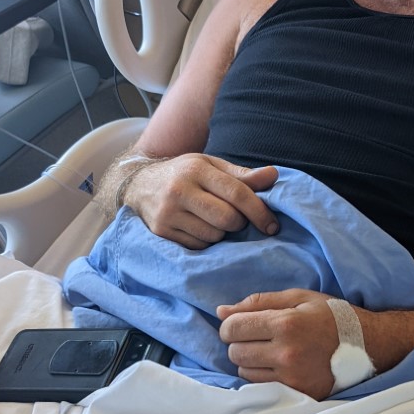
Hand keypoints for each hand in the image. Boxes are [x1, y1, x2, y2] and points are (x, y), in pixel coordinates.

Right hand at [126, 154, 278, 247]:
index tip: (272, 225)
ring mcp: (168, 213)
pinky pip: (198, 246)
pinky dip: (205, 241)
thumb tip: (273, 175)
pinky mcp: (162, 232)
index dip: (259, 211)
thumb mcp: (211, 166)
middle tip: (235, 218)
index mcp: (197, 169)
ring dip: (221, 233)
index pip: (237, 193)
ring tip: (211, 219)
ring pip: (214, 236)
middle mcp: (179, 190)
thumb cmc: (185, 174)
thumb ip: (242, 175)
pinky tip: (197, 227)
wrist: (140, 185)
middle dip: (239, 223)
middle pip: (227, 219)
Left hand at [217, 290, 340, 397]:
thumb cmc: (331, 316)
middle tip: (257, 338)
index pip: (233, 328)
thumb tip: (221, 311)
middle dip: (239, 343)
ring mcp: (292, 377)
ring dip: (250, 361)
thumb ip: (258, 302)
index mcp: (285, 324)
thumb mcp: (298, 298)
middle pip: (235, 352)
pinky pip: (261, 387)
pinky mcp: (298, 393)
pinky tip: (278, 366)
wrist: (368, 345)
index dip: (231, 325)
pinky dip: (263, 376)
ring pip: (245, 371)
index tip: (240, 324)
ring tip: (270, 352)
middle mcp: (286, 353)